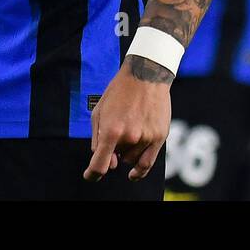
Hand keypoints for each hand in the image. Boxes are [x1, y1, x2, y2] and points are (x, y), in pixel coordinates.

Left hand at [85, 57, 171, 182]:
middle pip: (116, 158)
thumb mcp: (98, 112)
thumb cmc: (118, 93)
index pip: (99, 166)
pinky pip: (147, 163)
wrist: (146, 74)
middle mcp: (130, 137)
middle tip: (117, 129)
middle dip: (113, 150)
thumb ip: (97, 140)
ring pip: (131, 159)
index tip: (90, 175)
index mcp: (111, 131)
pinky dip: (139, 171)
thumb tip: (108, 164)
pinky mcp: (160, 136)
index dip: (92, 174)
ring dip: (127, 151)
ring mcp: (146, 138)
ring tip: (130, 128)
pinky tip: (133, 174)